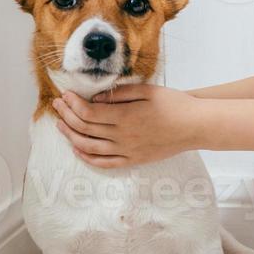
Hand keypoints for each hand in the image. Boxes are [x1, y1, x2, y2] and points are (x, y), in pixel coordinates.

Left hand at [51, 83, 203, 168]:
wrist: (196, 126)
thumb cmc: (175, 104)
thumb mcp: (147, 90)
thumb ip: (120, 93)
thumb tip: (96, 98)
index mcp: (125, 116)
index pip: (88, 111)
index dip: (72, 103)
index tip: (65, 95)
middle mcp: (122, 136)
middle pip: (84, 128)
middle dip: (66, 115)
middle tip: (58, 105)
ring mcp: (126, 151)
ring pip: (89, 146)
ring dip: (71, 136)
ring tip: (60, 125)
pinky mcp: (133, 160)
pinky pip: (104, 162)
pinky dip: (87, 157)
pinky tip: (78, 149)